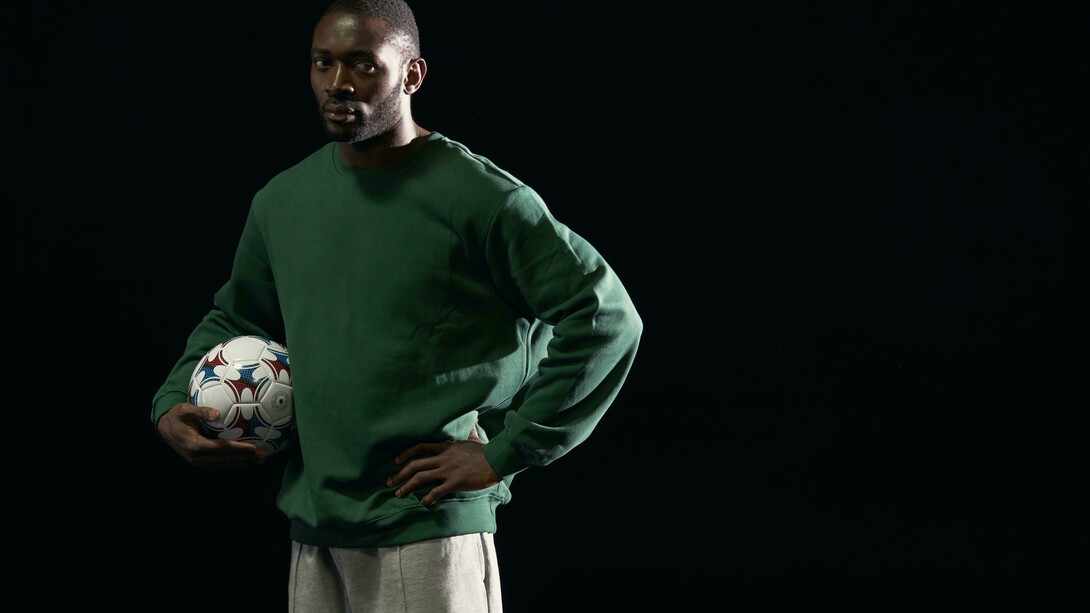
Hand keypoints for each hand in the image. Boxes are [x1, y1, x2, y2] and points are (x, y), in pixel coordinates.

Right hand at [156, 402, 268, 465]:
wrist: (164, 430)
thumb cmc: (176, 416)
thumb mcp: (184, 410)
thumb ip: (199, 411)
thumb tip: (216, 413)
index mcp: (194, 445)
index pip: (221, 448)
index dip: (238, 449)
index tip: (253, 447)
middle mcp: (198, 457)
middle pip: (227, 460)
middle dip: (247, 459)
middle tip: (264, 455)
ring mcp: (200, 462)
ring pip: (226, 464)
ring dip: (244, 462)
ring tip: (262, 459)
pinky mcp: (202, 462)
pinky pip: (222, 463)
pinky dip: (237, 461)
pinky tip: (249, 458)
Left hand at [386, 427, 500, 505]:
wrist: (495, 460)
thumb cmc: (485, 451)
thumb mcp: (473, 438)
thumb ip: (469, 431)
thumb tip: (473, 422)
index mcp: (445, 447)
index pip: (420, 447)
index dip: (405, 454)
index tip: (396, 461)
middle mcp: (443, 458)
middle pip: (415, 465)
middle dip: (400, 474)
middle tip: (390, 482)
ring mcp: (448, 470)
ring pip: (421, 478)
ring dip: (407, 487)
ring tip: (398, 494)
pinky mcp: (455, 482)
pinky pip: (436, 491)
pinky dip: (427, 498)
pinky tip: (424, 502)